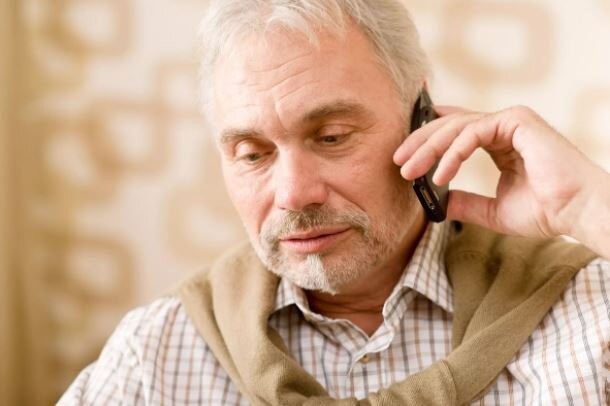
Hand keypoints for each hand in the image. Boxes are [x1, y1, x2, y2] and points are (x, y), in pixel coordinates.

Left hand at [393, 105, 609, 256]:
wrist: (576, 212)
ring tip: (410, 171)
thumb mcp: (493, 210)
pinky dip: (453, 153)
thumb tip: (438, 205)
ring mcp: (510, 120)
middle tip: (398, 162)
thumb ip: (466, 203)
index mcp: (498, 142)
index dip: (427, 137)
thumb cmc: (545, 211)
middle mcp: (503, 127)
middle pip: (449, 125)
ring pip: (456, 126)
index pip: (455, 131)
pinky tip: (440, 175)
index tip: (402, 154)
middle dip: (419, 142)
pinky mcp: (517, 120)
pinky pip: (473, 132)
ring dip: (429, 148)